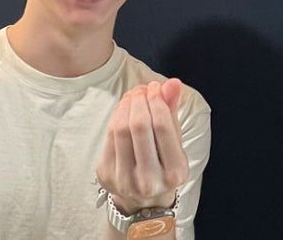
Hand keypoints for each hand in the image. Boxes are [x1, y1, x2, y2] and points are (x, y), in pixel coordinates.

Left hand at [97, 78, 188, 213]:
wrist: (144, 200)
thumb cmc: (164, 166)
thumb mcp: (176, 143)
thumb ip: (173, 113)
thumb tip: (173, 84)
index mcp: (174, 172)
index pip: (163, 126)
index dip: (157, 100)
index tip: (156, 87)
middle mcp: (149, 180)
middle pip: (139, 126)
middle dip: (140, 100)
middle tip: (143, 88)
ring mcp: (125, 179)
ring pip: (120, 129)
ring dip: (126, 105)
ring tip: (134, 95)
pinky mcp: (106, 175)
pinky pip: (109, 136)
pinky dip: (116, 116)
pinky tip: (123, 108)